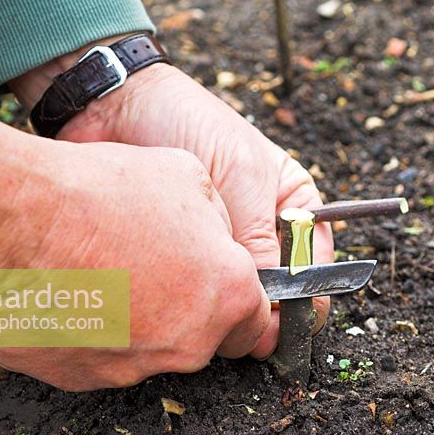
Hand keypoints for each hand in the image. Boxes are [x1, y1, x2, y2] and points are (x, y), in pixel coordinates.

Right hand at [0, 122, 270, 389]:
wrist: (15, 216)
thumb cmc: (105, 190)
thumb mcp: (189, 177)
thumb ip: (219, 223)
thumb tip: (218, 241)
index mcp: (228, 295)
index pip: (256, 324)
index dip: (240, 303)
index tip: (220, 290)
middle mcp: (190, 343)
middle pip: (202, 337)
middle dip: (187, 308)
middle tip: (151, 266)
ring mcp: (135, 368)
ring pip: (150, 350)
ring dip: (138, 319)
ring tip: (102, 271)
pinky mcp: (82, 379)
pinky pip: (99, 359)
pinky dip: (92, 333)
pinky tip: (71, 290)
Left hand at [13, 51, 334, 358]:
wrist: (119, 107)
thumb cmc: (190, 123)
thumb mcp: (241, 174)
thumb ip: (261, 236)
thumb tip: (276, 298)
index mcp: (292, 204)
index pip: (314, 262)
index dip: (305, 295)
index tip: (286, 323)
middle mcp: (261, 228)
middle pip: (278, 286)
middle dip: (264, 308)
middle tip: (243, 328)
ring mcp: (222, 243)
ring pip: (236, 291)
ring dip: (226, 305)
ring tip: (209, 311)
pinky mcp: (183, 253)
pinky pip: (198, 286)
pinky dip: (194, 298)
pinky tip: (180, 299)